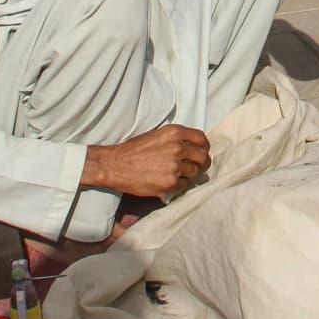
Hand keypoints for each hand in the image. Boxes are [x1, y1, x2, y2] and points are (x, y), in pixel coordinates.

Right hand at [83, 124, 210, 197]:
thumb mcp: (156, 135)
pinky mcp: (170, 183)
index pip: (202, 139)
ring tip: (178, 175)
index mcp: (175, 132)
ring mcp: (175, 166)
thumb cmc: (133, 150)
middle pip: (203, 157)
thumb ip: (176, 139)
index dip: (204, 147)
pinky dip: (179, 185)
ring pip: (195, 173)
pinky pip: (184, 186)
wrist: (114, 165)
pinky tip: (169, 182)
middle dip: (202, 163)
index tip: (201, 152)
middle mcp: (178, 148)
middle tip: (196, 167)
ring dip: (189, 175)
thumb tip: (193, 148)